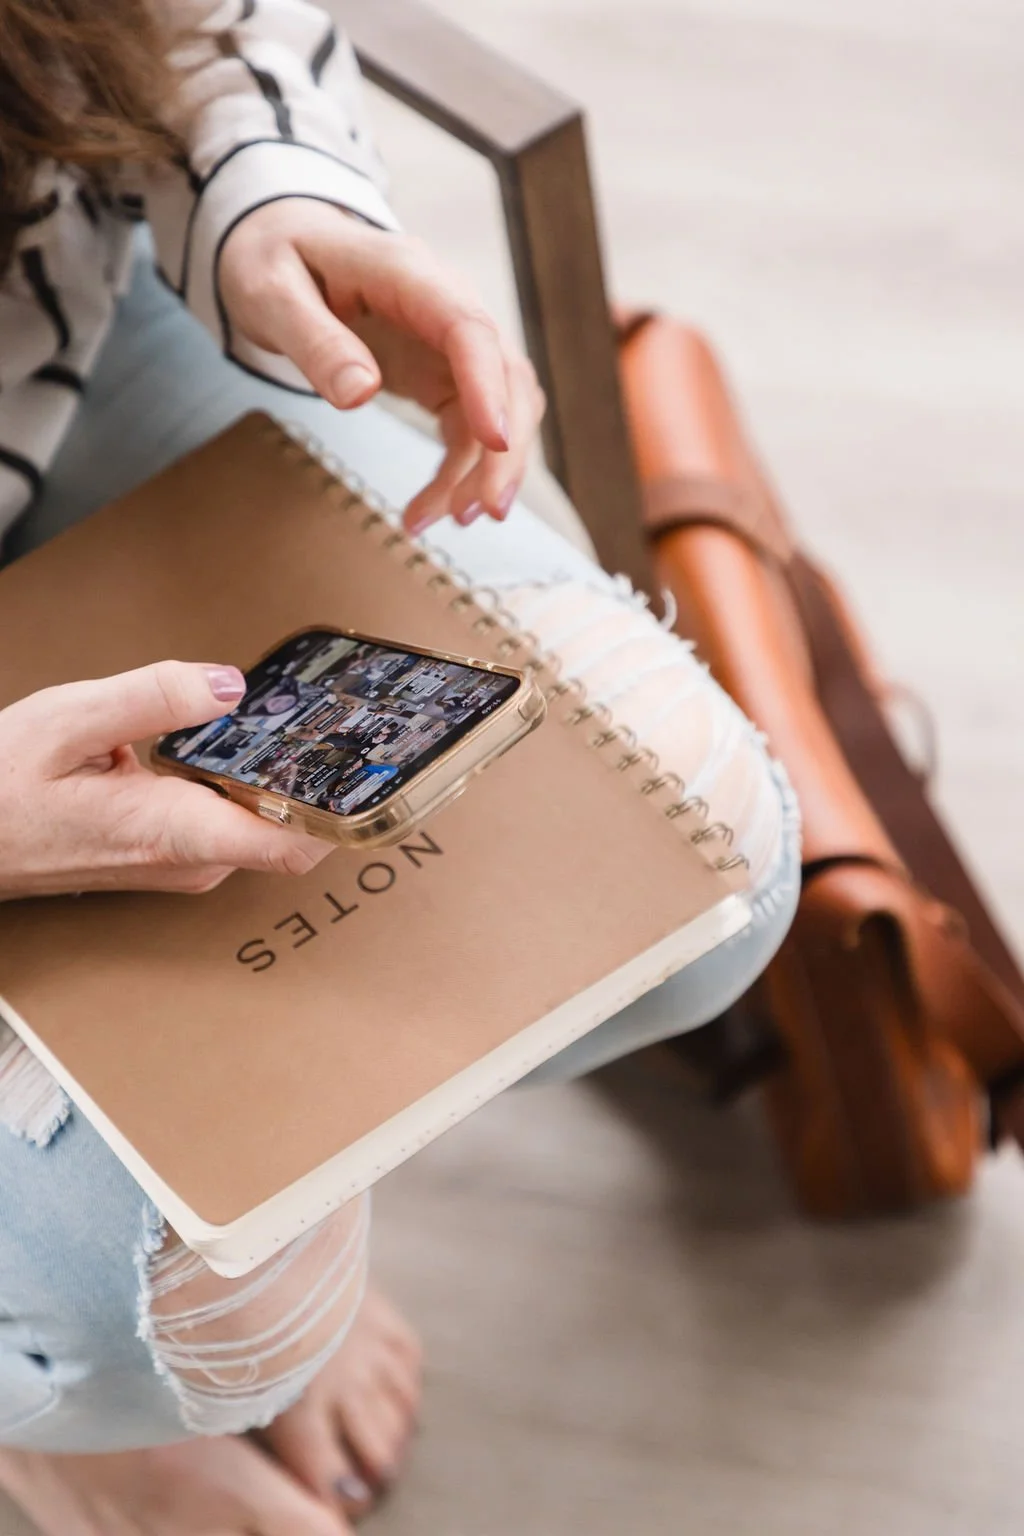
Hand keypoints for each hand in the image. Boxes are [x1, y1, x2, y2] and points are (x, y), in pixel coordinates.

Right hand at [0, 661, 332, 899]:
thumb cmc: (2, 788)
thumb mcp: (70, 720)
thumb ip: (155, 697)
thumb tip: (230, 686)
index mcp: (175, 831)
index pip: (290, 844)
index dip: (340, 810)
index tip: (374, 772)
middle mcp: (192, 861)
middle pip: (290, 825)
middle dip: (313, 774)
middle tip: (339, 719)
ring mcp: (187, 864)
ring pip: (262, 818)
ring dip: (273, 774)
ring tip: (287, 723)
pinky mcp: (178, 855)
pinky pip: (233, 818)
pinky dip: (240, 781)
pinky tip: (231, 744)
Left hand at [218, 200, 545, 534]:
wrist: (279, 241)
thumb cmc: (272, 259)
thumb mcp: (271, 293)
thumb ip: (314, 340)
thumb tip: (359, 393)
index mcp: (405, 273)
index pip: (468, 328)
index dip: (488, 385)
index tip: (493, 441)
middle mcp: (444, 303)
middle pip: (505, 373)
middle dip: (506, 447)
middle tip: (486, 511)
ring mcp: (449, 341)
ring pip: (502, 405)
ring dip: (488, 468)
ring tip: (451, 520)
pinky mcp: (442, 373)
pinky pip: (470, 427)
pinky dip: (461, 471)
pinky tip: (430, 509)